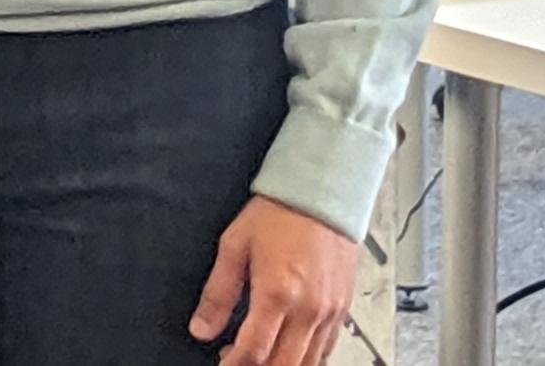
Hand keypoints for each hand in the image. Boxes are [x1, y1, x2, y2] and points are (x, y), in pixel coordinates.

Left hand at [189, 194, 357, 365]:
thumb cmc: (279, 214)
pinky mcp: (343, 308)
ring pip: (309, 362)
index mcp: (278, 293)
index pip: (255, 350)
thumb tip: (202, 327)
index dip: (234, 364)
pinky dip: (307, 358)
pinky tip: (289, 350)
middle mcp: (308, 309)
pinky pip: (327, 348)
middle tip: (236, 360)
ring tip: (260, 357)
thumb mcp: (234, 246)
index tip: (221, 363)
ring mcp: (330, 312)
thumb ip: (218, 293)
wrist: (322, 195)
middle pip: (284, 364)